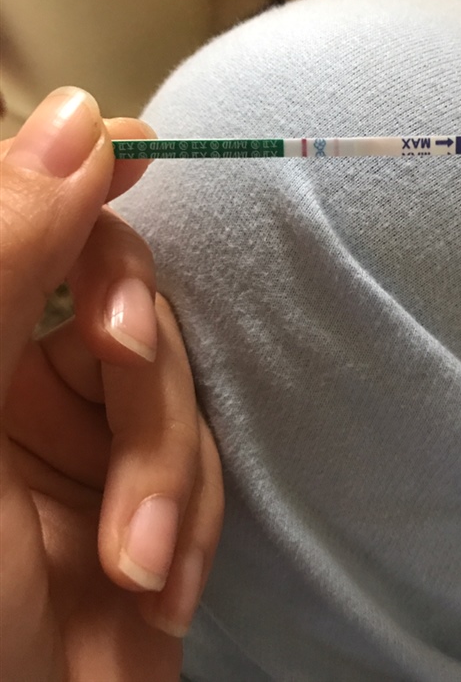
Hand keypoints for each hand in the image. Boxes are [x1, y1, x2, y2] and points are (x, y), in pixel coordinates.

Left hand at [0, 89, 222, 681]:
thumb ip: (3, 253)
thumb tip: (80, 119)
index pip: (30, 217)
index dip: (85, 172)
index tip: (144, 150)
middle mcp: (15, 370)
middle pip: (122, 292)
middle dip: (135, 346)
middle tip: (118, 365)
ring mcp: (84, 431)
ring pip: (174, 379)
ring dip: (163, 466)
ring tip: (130, 556)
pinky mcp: (142, 489)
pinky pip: (200, 455)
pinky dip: (187, 515)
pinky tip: (152, 583)